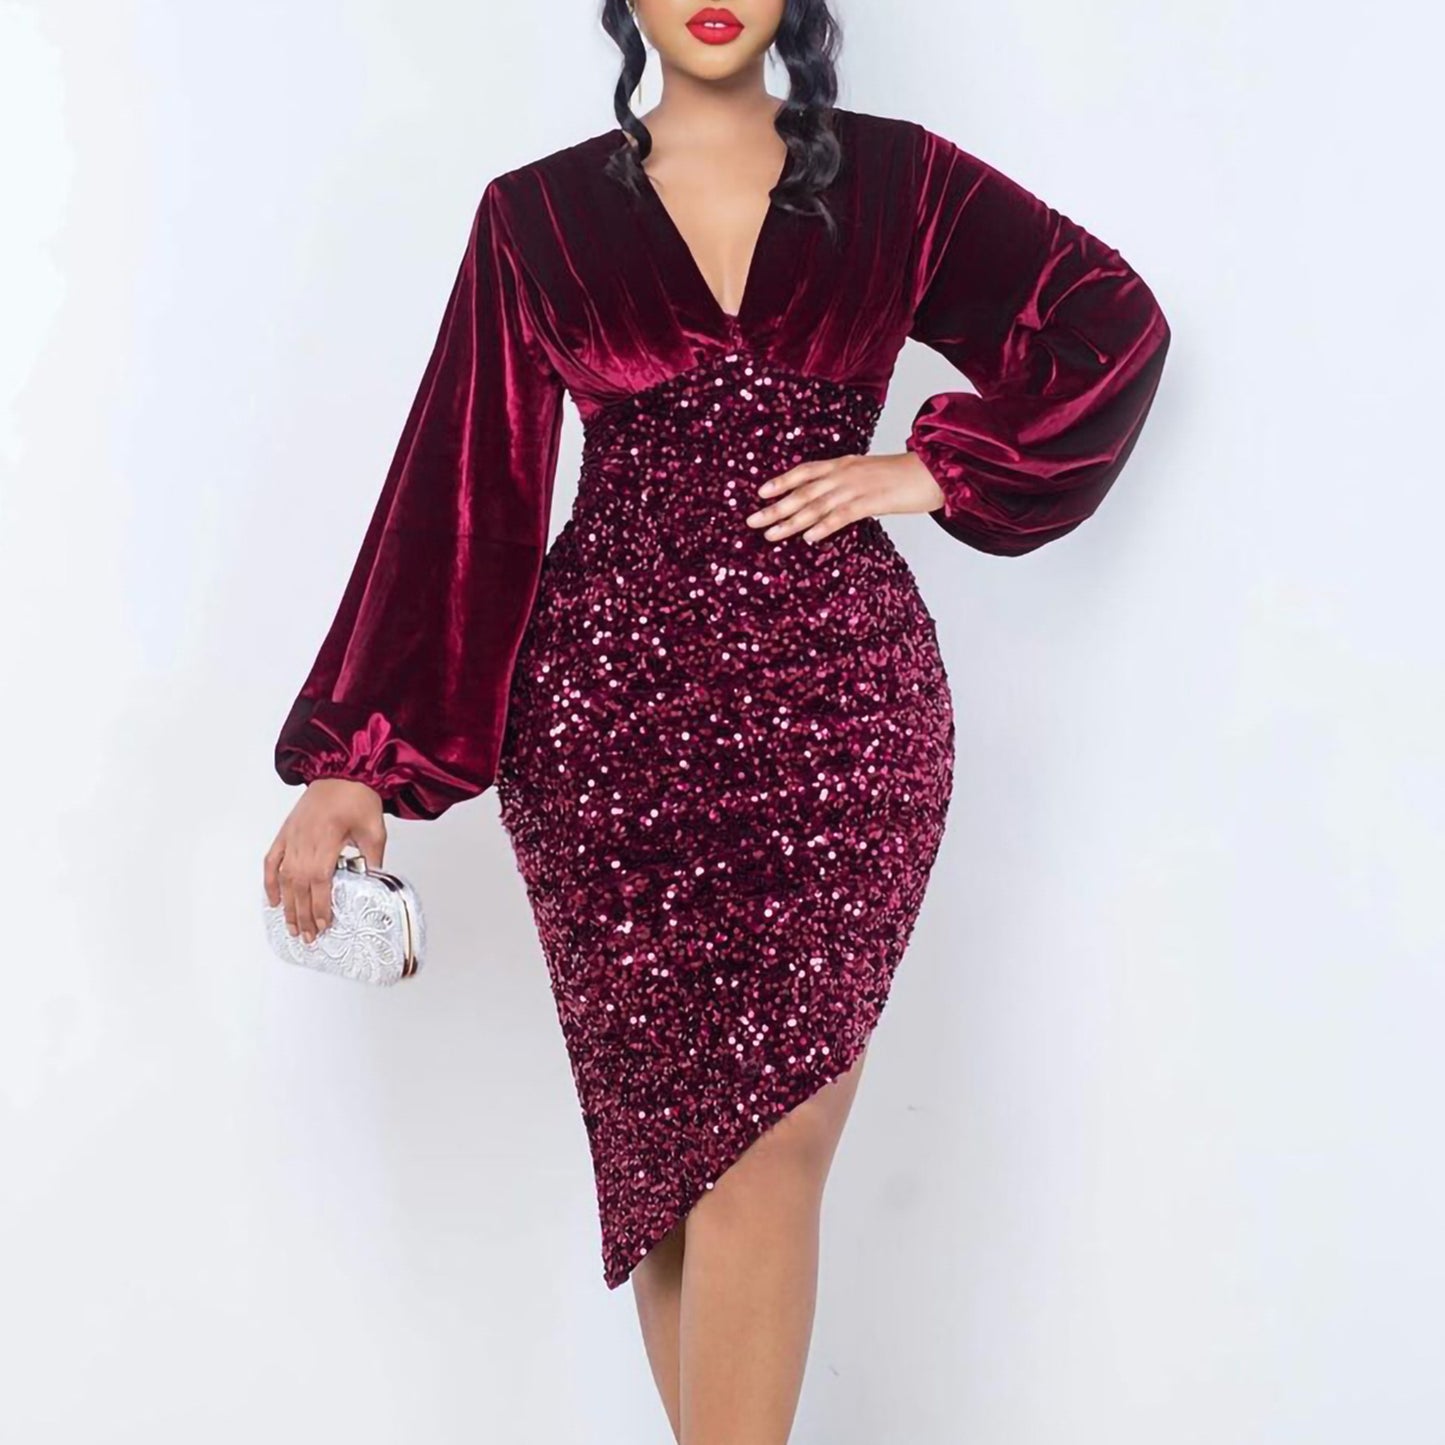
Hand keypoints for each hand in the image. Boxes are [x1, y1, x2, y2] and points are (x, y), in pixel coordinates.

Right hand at [264, 779, 385, 943]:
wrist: (342, 769)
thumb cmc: (358, 796)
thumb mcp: (374, 828)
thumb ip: (373, 857)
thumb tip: (373, 882)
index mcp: (326, 840)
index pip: (319, 882)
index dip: (319, 906)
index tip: (324, 925)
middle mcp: (304, 841)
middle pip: (299, 886)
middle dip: (303, 914)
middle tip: (309, 937)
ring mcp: (291, 838)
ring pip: (284, 878)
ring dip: (287, 905)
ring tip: (292, 928)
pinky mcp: (285, 833)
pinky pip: (272, 861)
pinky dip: (269, 882)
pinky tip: (272, 901)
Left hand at [745, 451, 946, 544]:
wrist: (934, 470)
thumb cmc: (904, 475)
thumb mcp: (869, 474)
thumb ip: (848, 484)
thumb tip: (830, 500)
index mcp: (844, 464)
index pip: (805, 471)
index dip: (782, 481)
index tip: (760, 493)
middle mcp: (845, 473)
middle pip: (803, 491)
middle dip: (776, 507)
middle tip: (752, 521)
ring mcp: (858, 487)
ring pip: (817, 505)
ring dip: (791, 522)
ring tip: (771, 535)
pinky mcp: (873, 502)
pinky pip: (843, 515)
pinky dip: (824, 526)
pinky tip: (809, 537)